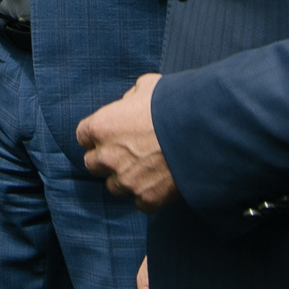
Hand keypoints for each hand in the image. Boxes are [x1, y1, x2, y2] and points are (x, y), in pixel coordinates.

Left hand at [76, 73, 176, 207]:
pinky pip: (140, 202)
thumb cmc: (176, 104)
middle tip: (127, 152)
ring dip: (126, 178)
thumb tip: (129, 103)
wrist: (205, 132)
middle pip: (93, 163)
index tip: (110, 134)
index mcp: (102, 126)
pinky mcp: (147, 198)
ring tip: (147, 168)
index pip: (83, 135)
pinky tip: (162, 182)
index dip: (97, 135)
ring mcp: (126, 180)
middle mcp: (108, 156)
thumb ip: (131, 97)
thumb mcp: (148, 86)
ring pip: (114, 186)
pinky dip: (148, 194)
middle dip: (106, 158)